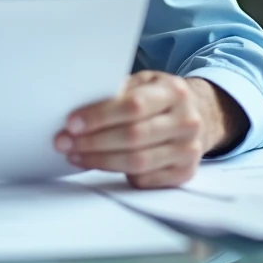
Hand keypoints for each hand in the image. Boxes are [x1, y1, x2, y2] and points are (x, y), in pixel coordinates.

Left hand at [54, 72, 245, 188]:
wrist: (198, 116)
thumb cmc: (158, 98)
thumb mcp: (144, 83)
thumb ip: (119, 91)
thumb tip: (80, 105)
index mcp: (174, 91)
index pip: (134, 106)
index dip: (99, 116)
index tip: (71, 123)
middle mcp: (187, 121)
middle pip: (133, 136)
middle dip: (93, 141)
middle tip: (64, 143)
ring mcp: (189, 150)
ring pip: (137, 161)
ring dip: (99, 160)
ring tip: (75, 155)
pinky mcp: (185, 173)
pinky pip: (146, 179)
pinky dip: (118, 174)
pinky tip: (98, 165)